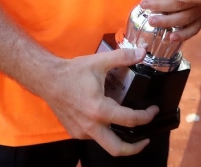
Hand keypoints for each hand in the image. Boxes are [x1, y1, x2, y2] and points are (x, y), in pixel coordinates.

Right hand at [41, 48, 158, 156]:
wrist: (47, 80)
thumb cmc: (73, 72)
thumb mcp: (100, 62)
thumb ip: (123, 57)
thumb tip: (142, 52)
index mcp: (99, 110)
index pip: (130, 120)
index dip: (146, 116)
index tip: (153, 110)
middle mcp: (91, 126)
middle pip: (117, 148)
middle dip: (134, 148)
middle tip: (146, 140)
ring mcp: (81, 132)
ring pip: (105, 143)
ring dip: (119, 138)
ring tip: (128, 126)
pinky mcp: (74, 132)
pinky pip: (94, 137)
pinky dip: (105, 132)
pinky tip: (108, 119)